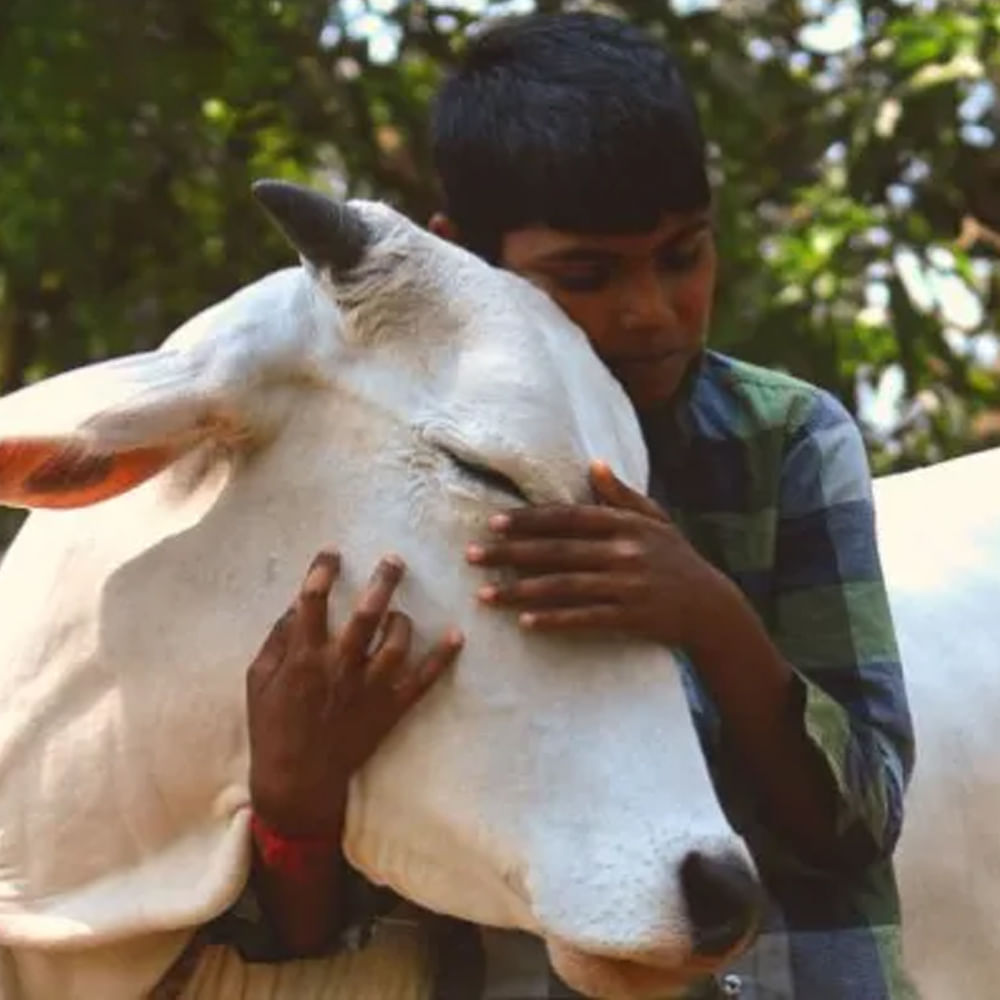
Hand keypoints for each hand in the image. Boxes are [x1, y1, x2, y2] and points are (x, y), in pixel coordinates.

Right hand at [247, 549, 462, 837]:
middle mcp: (340, 667)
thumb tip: (297, 604)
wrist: (297, 779)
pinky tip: (457, 635)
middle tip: (394, 559)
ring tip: (400, 612)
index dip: (323, 570)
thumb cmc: (272, 726)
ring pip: (397, 643)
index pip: (313, 601)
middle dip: (383, 581)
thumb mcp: (258, 679)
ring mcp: (369, 689)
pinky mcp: (390, 709)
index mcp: (304, 657)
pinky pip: (423, 680)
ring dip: (403, 620)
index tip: (333, 552)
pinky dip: (442, 658)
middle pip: (366, 614)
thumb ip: (278, 639)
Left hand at [466, 460, 728, 646]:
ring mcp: (627, 586)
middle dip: (509, 554)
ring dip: (520, 591)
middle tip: (471, 556)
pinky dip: (553, 620)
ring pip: (563, 587)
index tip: (493, 523)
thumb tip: (594, 465)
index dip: (529, 520)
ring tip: (484, 594)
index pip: (568, 518)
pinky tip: (523, 622)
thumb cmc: (677, 560)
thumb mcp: (656, 521)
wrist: (712, 608)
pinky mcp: (629, 617)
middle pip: (557, 552)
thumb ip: (622, 495)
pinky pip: (584, 618)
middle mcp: (624, 552)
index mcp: (626, 525)